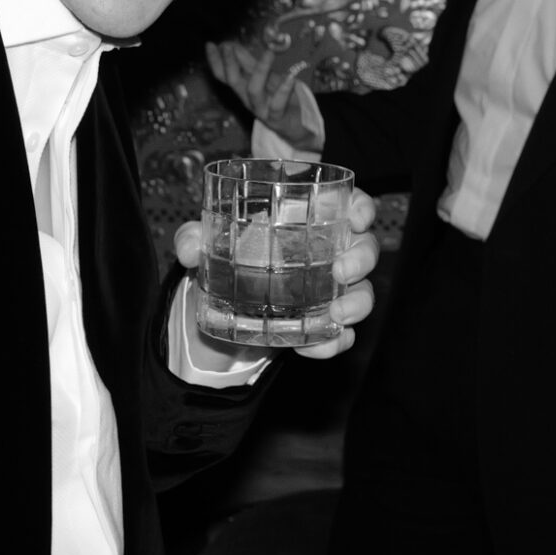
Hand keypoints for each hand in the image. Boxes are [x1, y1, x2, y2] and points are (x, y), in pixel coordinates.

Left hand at [171, 186, 378, 361]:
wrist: (212, 315)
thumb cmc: (221, 262)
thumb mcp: (203, 246)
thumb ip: (193, 239)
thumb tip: (190, 248)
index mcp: (306, 223)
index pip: (349, 206)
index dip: (361, 208)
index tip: (356, 217)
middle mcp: (326, 255)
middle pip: (365, 249)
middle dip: (362, 259)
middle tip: (342, 271)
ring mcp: (326, 293)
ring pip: (363, 293)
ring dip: (358, 304)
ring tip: (337, 315)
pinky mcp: (318, 327)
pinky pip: (340, 335)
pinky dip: (333, 343)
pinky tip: (313, 348)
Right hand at [204, 39, 319, 149]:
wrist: (296, 126)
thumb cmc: (278, 98)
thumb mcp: (262, 76)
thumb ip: (246, 62)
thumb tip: (229, 44)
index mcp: (243, 88)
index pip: (224, 75)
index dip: (215, 61)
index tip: (210, 44)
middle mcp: (248, 99)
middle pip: (234, 82)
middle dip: (230, 64)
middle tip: (228, 47)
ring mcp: (261, 110)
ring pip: (255, 91)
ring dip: (261, 70)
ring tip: (269, 52)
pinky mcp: (276, 118)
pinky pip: (277, 104)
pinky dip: (283, 90)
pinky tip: (290, 77)